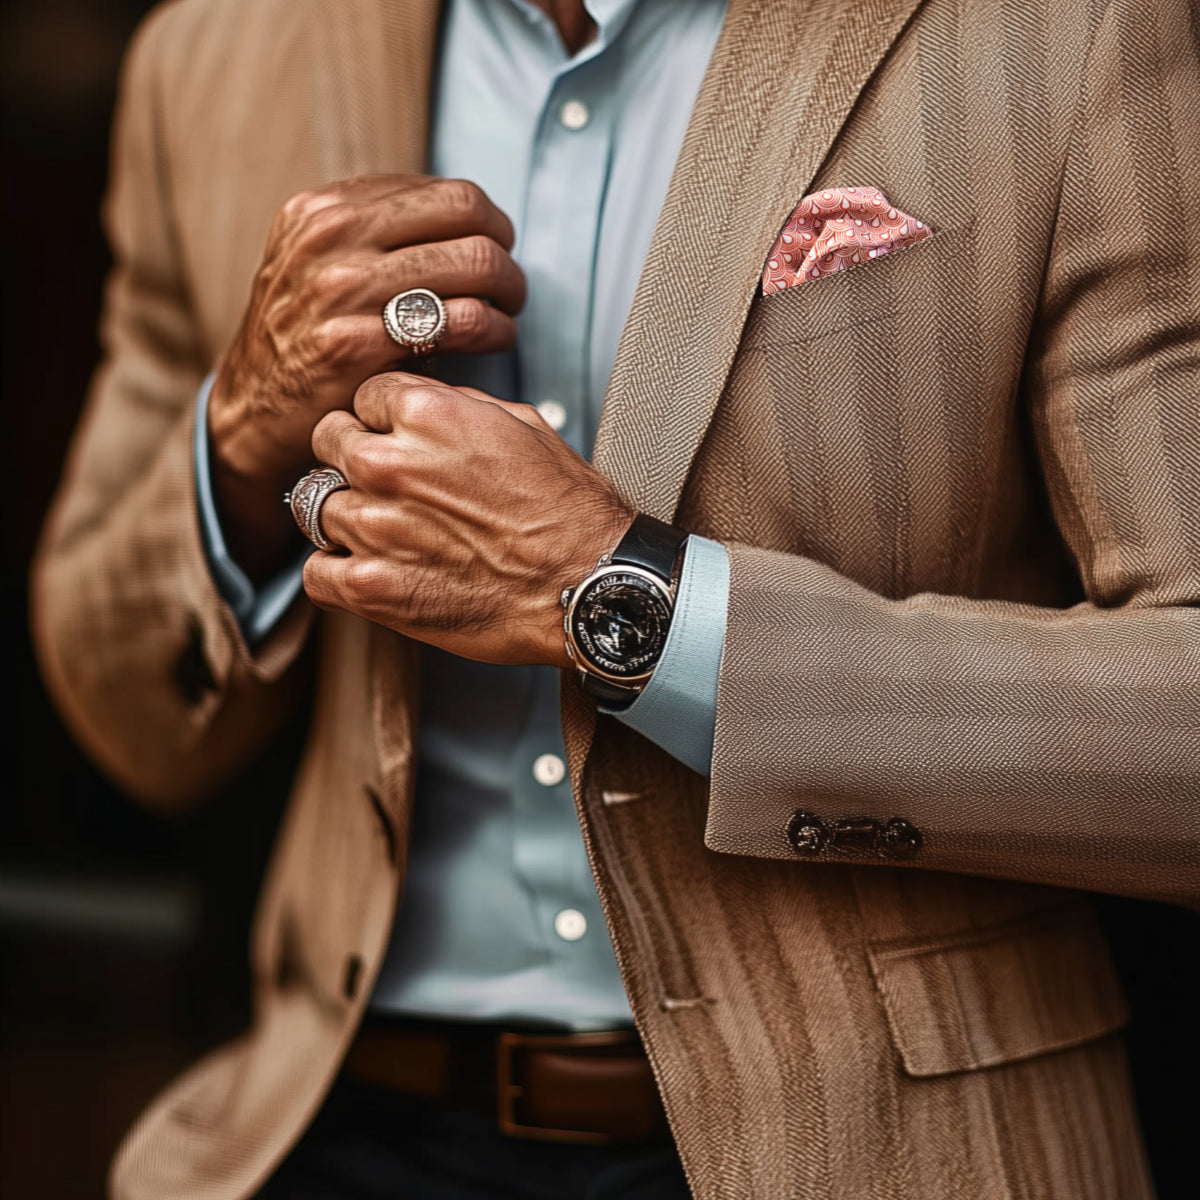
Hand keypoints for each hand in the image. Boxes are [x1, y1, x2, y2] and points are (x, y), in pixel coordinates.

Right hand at [207, 175, 524, 578]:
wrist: (254, 410)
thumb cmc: (305, 336)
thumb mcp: (318, 260)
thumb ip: (377, 230)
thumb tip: (465, 214)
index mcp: (325, 208)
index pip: (448, 192)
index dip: (488, 223)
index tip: (496, 250)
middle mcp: (329, 237)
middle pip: (469, 216)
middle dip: (506, 253)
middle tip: (511, 286)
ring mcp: (340, 289)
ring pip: (475, 263)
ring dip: (509, 292)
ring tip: (506, 314)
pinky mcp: (355, 345)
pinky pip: (464, 321)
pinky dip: (496, 330)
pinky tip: (494, 339)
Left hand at [301, 373, 635, 666]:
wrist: (587, 584)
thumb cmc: (568, 512)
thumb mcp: (522, 426)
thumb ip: (457, 408)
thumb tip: (424, 407)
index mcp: (426, 412)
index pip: (364, 397)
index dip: (383, 420)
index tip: (398, 441)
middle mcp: (390, 464)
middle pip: (328, 444)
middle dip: (354, 460)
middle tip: (388, 486)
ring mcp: (375, 527)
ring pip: (317, 507)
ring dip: (347, 518)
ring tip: (386, 535)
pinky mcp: (372, 588)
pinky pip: (317, 574)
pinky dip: (336, 575)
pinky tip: (368, 572)